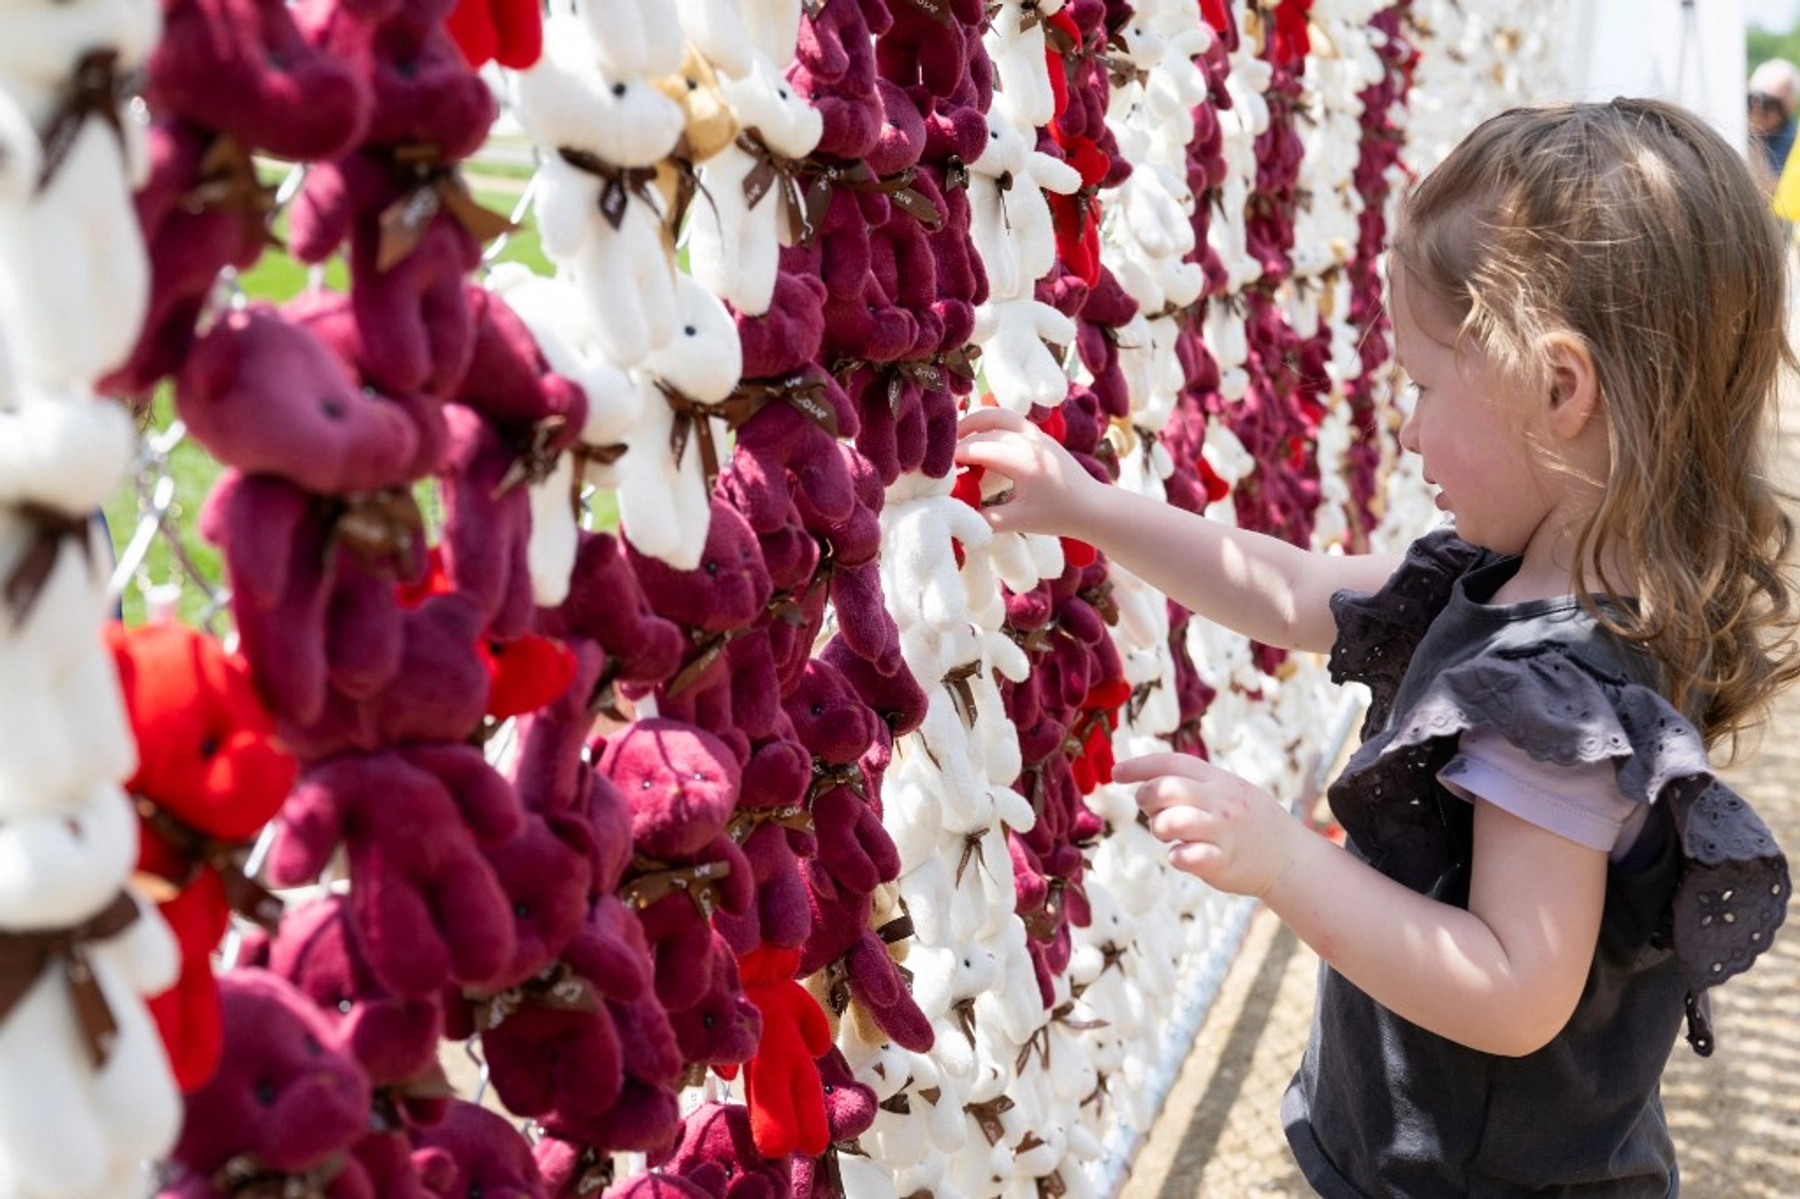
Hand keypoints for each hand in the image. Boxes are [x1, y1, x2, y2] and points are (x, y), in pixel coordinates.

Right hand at [954, 407, 1105, 537]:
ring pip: (998, 415)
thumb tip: (955, 516)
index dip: (952, 456)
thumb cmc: (1056, 515)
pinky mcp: (1040, 435)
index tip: (934, 466)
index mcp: (1021, 460)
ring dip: (975, 422)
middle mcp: (1028, 441)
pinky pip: (1010, 419)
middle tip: (939, 451)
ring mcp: (1035, 435)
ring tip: (957, 437)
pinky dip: (991, 423)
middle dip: (959, 437)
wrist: (1091, 506)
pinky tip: (981, 438)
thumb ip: (985, 519)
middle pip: (984, 427)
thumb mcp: (1018, 521)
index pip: (976, 449)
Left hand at [1115, 752, 1299, 898]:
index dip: (1140, 766)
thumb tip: (1143, 782)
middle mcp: (1220, 801)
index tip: (1116, 773)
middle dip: (1146, 798)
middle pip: (1168, 789)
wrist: (1288, 857)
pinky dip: (1176, 856)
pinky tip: (1181, 855)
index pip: (1172, 763)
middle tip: (1147, 809)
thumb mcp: (1225, 790)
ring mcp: (1223, 832)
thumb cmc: (1244, 820)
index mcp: (1217, 779)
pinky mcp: (1224, 861)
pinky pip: (1189, 856)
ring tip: (1168, 835)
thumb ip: (1190, 784)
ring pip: (1173, 821)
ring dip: (1159, 828)